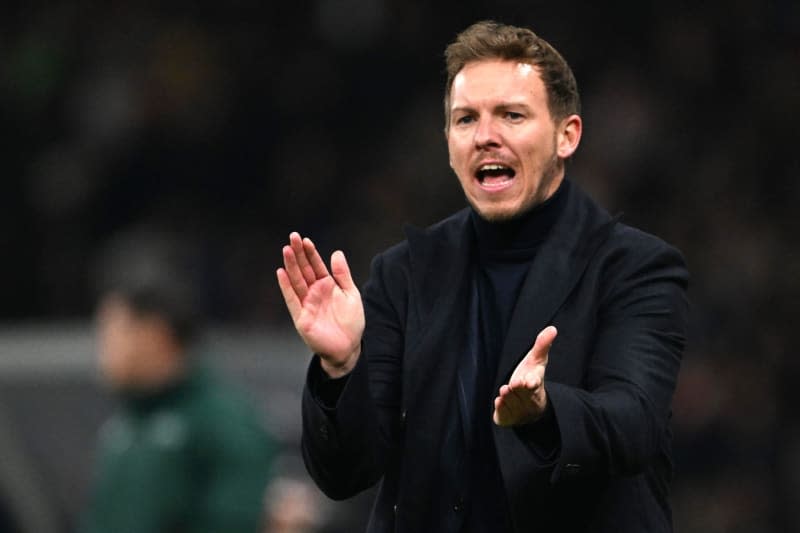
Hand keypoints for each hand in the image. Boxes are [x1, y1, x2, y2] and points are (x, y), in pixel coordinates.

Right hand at [277, 232, 364, 376]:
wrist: (348, 348)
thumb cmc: (351, 322)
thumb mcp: (351, 294)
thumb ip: (343, 274)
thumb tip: (336, 252)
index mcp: (327, 286)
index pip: (316, 265)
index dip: (311, 253)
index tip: (305, 239)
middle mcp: (314, 293)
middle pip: (304, 270)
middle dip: (298, 254)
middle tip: (292, 236)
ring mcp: (307, 304)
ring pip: (297, 281)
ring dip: (291, 266)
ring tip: (286, 250)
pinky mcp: (301, 318)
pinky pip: (292, 300)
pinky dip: (286, 287)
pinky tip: (281, 273)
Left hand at [493, 326, 556, 426]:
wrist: (529, 408)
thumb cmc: (530, 377)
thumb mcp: (536, 361)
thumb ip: (542, 346)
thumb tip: (552, 328)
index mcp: (536, 385)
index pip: (535, 384)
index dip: (531, 383)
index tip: (528, 381)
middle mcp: (530, 400)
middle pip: (520, 393)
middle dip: (516, 389)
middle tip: (512, 384)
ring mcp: (520, 411)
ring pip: (511, 402)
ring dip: (507, 397)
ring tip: (504, 391)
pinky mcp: (509, 419)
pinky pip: (503, 415)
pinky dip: (500, 409)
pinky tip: (499, 402)